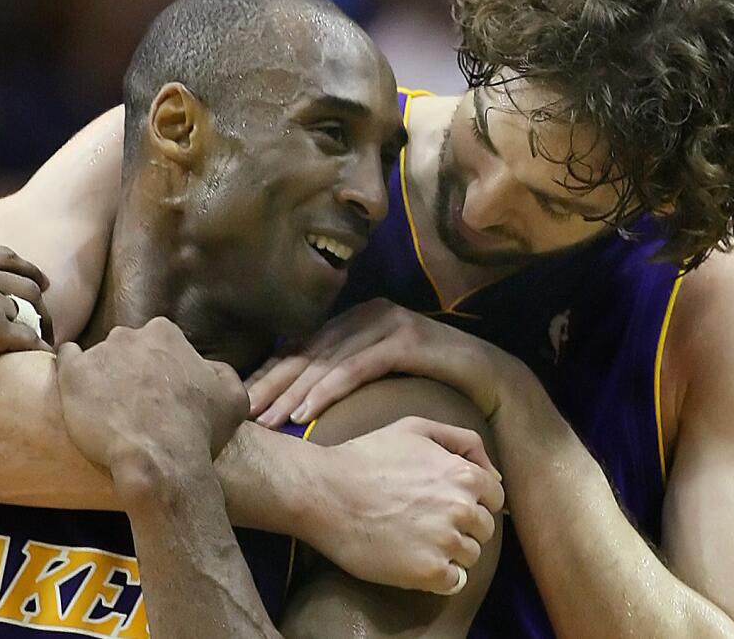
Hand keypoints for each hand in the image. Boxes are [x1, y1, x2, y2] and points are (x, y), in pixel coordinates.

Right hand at [0, 247, 53, 387]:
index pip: (3, 257)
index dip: (24, 269)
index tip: (39, 280)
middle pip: (27, 284)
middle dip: (40, 301)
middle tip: (46, 318)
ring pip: (33, 313)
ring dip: (43, 328)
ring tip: (46, 345)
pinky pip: (32, 341)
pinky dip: (42, 351)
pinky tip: (45, 362)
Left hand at [55, 317, 248, 470]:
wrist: (160, 461)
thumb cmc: (199, 431)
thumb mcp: (233, 399)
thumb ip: (221, 373)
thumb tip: (208, 368)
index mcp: (166, 333)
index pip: (158, 341)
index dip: (160, 365)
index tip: (160, 389)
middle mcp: (130, 335)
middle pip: (127, 347)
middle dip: (130, 368)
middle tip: (135, 401)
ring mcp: (98, 353)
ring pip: (98, 358)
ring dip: (102, 377)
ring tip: (107, 408)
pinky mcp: (72, 375)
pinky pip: (64, 360)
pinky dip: (70, 372)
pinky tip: (79, 392)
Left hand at [248, 299, 514, 426]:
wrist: (492, 380)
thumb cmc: (434, 386)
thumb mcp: (382, 379)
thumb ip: (347, 377)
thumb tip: (298, 401)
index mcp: (356, 320)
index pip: (304, 348)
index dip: (271, 374)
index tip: (241, 402)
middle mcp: (367, 314)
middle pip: (308, 351)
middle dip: (272, 383)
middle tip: (242, 412)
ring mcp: (387, 322)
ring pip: (326, 360)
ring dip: (293, 392)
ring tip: (267, 419)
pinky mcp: (404, 339)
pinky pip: (356, 368)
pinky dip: (327, 391)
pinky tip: (306, 413)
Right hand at [305, 416, 503, 593]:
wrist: (324, 493)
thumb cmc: (366, 458)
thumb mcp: (415, 428)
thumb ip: (462, 441)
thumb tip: (494, 473)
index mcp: (464, 475)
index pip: (494, 497)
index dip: (473, 501)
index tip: (447, 504)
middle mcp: (462, 508)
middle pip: (484, 529)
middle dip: (462, 526)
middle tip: (427, 522)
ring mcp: (446, 542)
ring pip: (470, 556)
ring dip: (450, 552)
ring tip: (416, 540)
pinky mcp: (428, 572)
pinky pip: (454, 582)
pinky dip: (439, 577)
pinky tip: (414, 560)